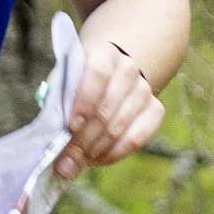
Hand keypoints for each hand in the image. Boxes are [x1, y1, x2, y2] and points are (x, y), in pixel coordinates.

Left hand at [54, 29, 164, 177]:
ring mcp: (144, 89)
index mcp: (103, 54)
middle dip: (83, 139)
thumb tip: (57, 150)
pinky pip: (138, 137)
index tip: (71, 126)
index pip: (98, 74)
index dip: (84, 102)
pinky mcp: (156, 109)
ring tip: (78, 160)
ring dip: (96, 149)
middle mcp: (128, 68)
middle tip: (66, 159)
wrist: (109, 78)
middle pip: (107, 107)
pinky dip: (115, 153)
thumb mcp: (64, 87)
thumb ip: (58, 111)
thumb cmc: (78, 84)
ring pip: (120, 126)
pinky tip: (98, 159)